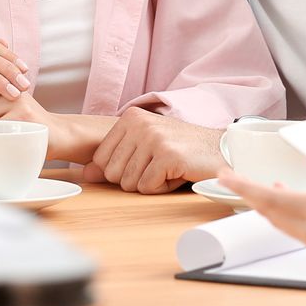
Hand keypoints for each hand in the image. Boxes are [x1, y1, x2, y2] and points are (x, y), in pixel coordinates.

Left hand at [83, 108, 223, 193]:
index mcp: (130, 118)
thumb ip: (113, 158)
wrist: (220, 149)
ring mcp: (154, 138)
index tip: (144, 160)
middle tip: (159, 164)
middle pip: (112, 173)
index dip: (120, 170)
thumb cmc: (182, 149)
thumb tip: (85, 174)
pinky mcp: (168, 156)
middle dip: (135, 178)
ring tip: (168, 167)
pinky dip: (162, 187)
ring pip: (128, 183)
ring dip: (150, 183)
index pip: (100, 160)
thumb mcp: (144, 147)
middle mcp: (139, 124)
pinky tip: (177, 173)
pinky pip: (147, 187)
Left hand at [219, 153, 305, 269]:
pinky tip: (286, 204)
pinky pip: (293, 230)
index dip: (244, 186)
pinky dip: (281, 215)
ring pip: (279, 222)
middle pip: (268, 211)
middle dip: (246, 193)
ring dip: (263, 205)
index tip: (225, 175)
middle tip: (229, 178)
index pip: (270, 198)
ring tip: (252, 188)